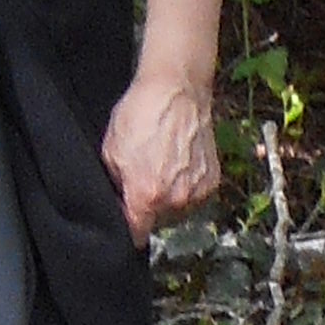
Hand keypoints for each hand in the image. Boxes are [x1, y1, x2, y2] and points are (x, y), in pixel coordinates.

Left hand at [103, 63, 219, 244]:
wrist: (176, 90)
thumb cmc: (141, 114)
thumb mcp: (111, 150)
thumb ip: (115, 185)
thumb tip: (118, 202)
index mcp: (147, 195)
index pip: (136, 234)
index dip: (127, 231)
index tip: (125, 226)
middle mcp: (176, 199)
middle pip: (158, 222)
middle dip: (148, 208)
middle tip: (142, 181)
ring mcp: (198, 191)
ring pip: (178, 211)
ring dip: (169, 199)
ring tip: (161, 169)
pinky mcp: (213, 180)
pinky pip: (195, 196)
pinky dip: (186, 188)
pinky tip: (177, 165)